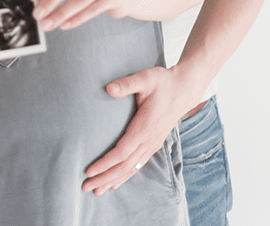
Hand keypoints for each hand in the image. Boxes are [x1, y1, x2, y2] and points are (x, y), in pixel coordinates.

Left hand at [83, 65, 193, 194]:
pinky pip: (138, 165)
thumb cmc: (163, 82)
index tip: (89, 171)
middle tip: (85, 187)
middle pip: (124, 166)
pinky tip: (116, 182)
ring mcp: (152, 144)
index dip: (105, 164)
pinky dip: (125, 176)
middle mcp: (149, 141)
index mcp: (144, 128)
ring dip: (113, 181)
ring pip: (131, 169)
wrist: (184, 89)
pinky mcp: (154, 144)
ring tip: (97, 191)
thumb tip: (108, 88)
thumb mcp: (145, 78)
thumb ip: (126, 84)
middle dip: (104, 178)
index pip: (121, 152)